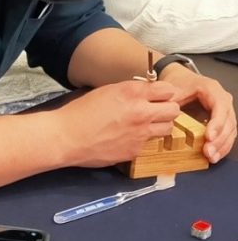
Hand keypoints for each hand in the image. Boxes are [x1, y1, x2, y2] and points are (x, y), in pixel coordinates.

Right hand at [57, 80, 180, 167]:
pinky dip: (141, 141)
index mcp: (133, 93)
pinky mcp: (135, 151)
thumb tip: (146, 94)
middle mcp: (141, 112)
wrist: (66, 137)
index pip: (168, 90)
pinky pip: (148, 144)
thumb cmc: (80, 113)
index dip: (163, 94)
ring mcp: (140, 134)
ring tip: (143, 126)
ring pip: (167, 129)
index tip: (157, 97)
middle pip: (174, 110)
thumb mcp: (107, 91)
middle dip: (167, 110)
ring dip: (159, 126)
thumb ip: (131, 92)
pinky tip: (126, 139)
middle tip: (155, 112)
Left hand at [157, 65, 235, 162]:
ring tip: (211, 157)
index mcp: (212, 90)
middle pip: (228, 121)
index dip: (216, 123)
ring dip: (222, 146)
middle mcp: (222, 100)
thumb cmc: (179, 83)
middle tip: (208, 152)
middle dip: (219, 139)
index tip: (209, 136)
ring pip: (230, 130)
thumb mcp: (173, 89)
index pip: (220, 107)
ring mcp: (224, 111)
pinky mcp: (221, 121)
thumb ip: (170, 102)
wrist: (181, 79)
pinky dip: (222, 146)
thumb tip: (165, 115)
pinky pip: (227, 135)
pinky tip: (214, 156)